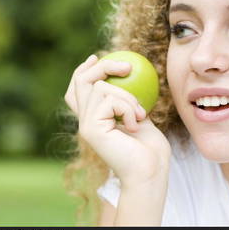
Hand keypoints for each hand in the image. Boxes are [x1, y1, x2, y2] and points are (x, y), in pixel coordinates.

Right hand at [64, 54, 170, 187]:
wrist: (150, 172)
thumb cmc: (150, 149)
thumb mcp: (138, 116)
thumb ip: (126, 101)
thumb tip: (128, 76)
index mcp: (95, 118)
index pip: (78, 89)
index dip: (82, 71)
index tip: (95, 58)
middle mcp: (86, 121)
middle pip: (81, 81)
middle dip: (103, 67)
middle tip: (128, 67)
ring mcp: (85, 125)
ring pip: (100, 87)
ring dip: (127, 97)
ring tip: (140, 115)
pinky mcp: (90, 128)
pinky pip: (109, 99)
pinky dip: (128, 107)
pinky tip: (135, 124)